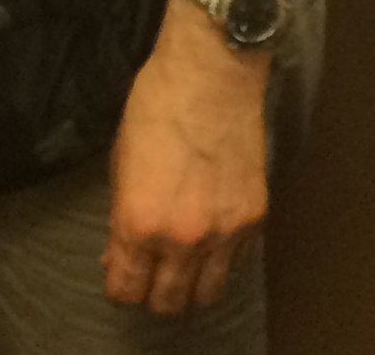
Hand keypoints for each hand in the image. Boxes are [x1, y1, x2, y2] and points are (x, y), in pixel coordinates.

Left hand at [102, 0, 270, 314]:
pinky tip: (209, 237)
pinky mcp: (255, 219)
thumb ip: (120, 216)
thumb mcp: (120, 161)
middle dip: (152, 292)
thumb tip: (119, 253)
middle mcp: (183, 239)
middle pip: (167, 302)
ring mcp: (224, 233)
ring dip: (190, 285)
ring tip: (181, 264)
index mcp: (139, 222)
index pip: (126, 290)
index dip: (120, 286)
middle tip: (149, 271)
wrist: (212, 73)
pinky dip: (221, 261)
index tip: (121, 274)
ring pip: (207, 294)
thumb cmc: (155, 106)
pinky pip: (236, 264)